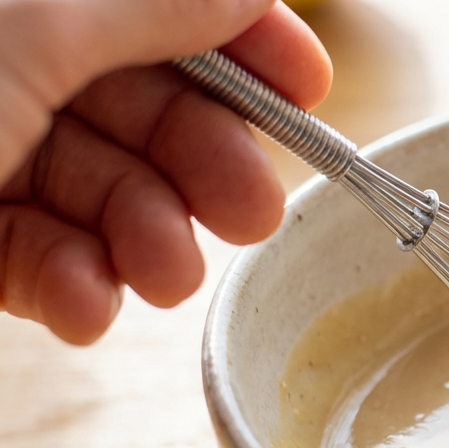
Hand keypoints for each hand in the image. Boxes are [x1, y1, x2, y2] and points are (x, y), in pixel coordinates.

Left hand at [0, 0, 330, 343]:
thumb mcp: (29, 26)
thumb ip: (149, 5)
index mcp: (29, 2)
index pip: (157, 7)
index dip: (244, 42)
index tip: (308, 86)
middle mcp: (6, 68)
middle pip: (143, 111)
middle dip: (207, 166)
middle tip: (253, 214)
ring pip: (101, 193)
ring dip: (150, 242)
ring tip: (167, 278)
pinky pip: (38, 261)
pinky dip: (74, 290)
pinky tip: (84, 306)